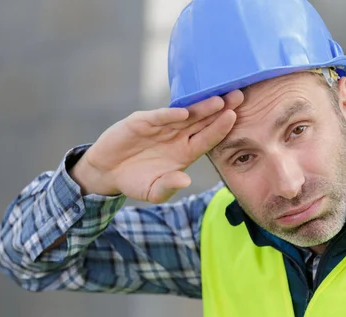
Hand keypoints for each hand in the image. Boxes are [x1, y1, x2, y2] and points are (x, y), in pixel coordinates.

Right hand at [70, 90, 243, 202]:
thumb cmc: (136, 181)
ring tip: (219, 99)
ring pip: (184, 115)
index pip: (208, 138)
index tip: (235, 117)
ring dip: (201, 107)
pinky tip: (184, 112)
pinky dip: (169, 115)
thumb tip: (184, 182)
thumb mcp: (154, 191)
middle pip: (202, 121)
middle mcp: (177, 136)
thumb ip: (169, 186)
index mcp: (185, 151)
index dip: (221, 128)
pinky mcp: (141, 122)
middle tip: (239, 96)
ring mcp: (160, 127)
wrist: (107, 172)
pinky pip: (158, 118)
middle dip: (220, 109)